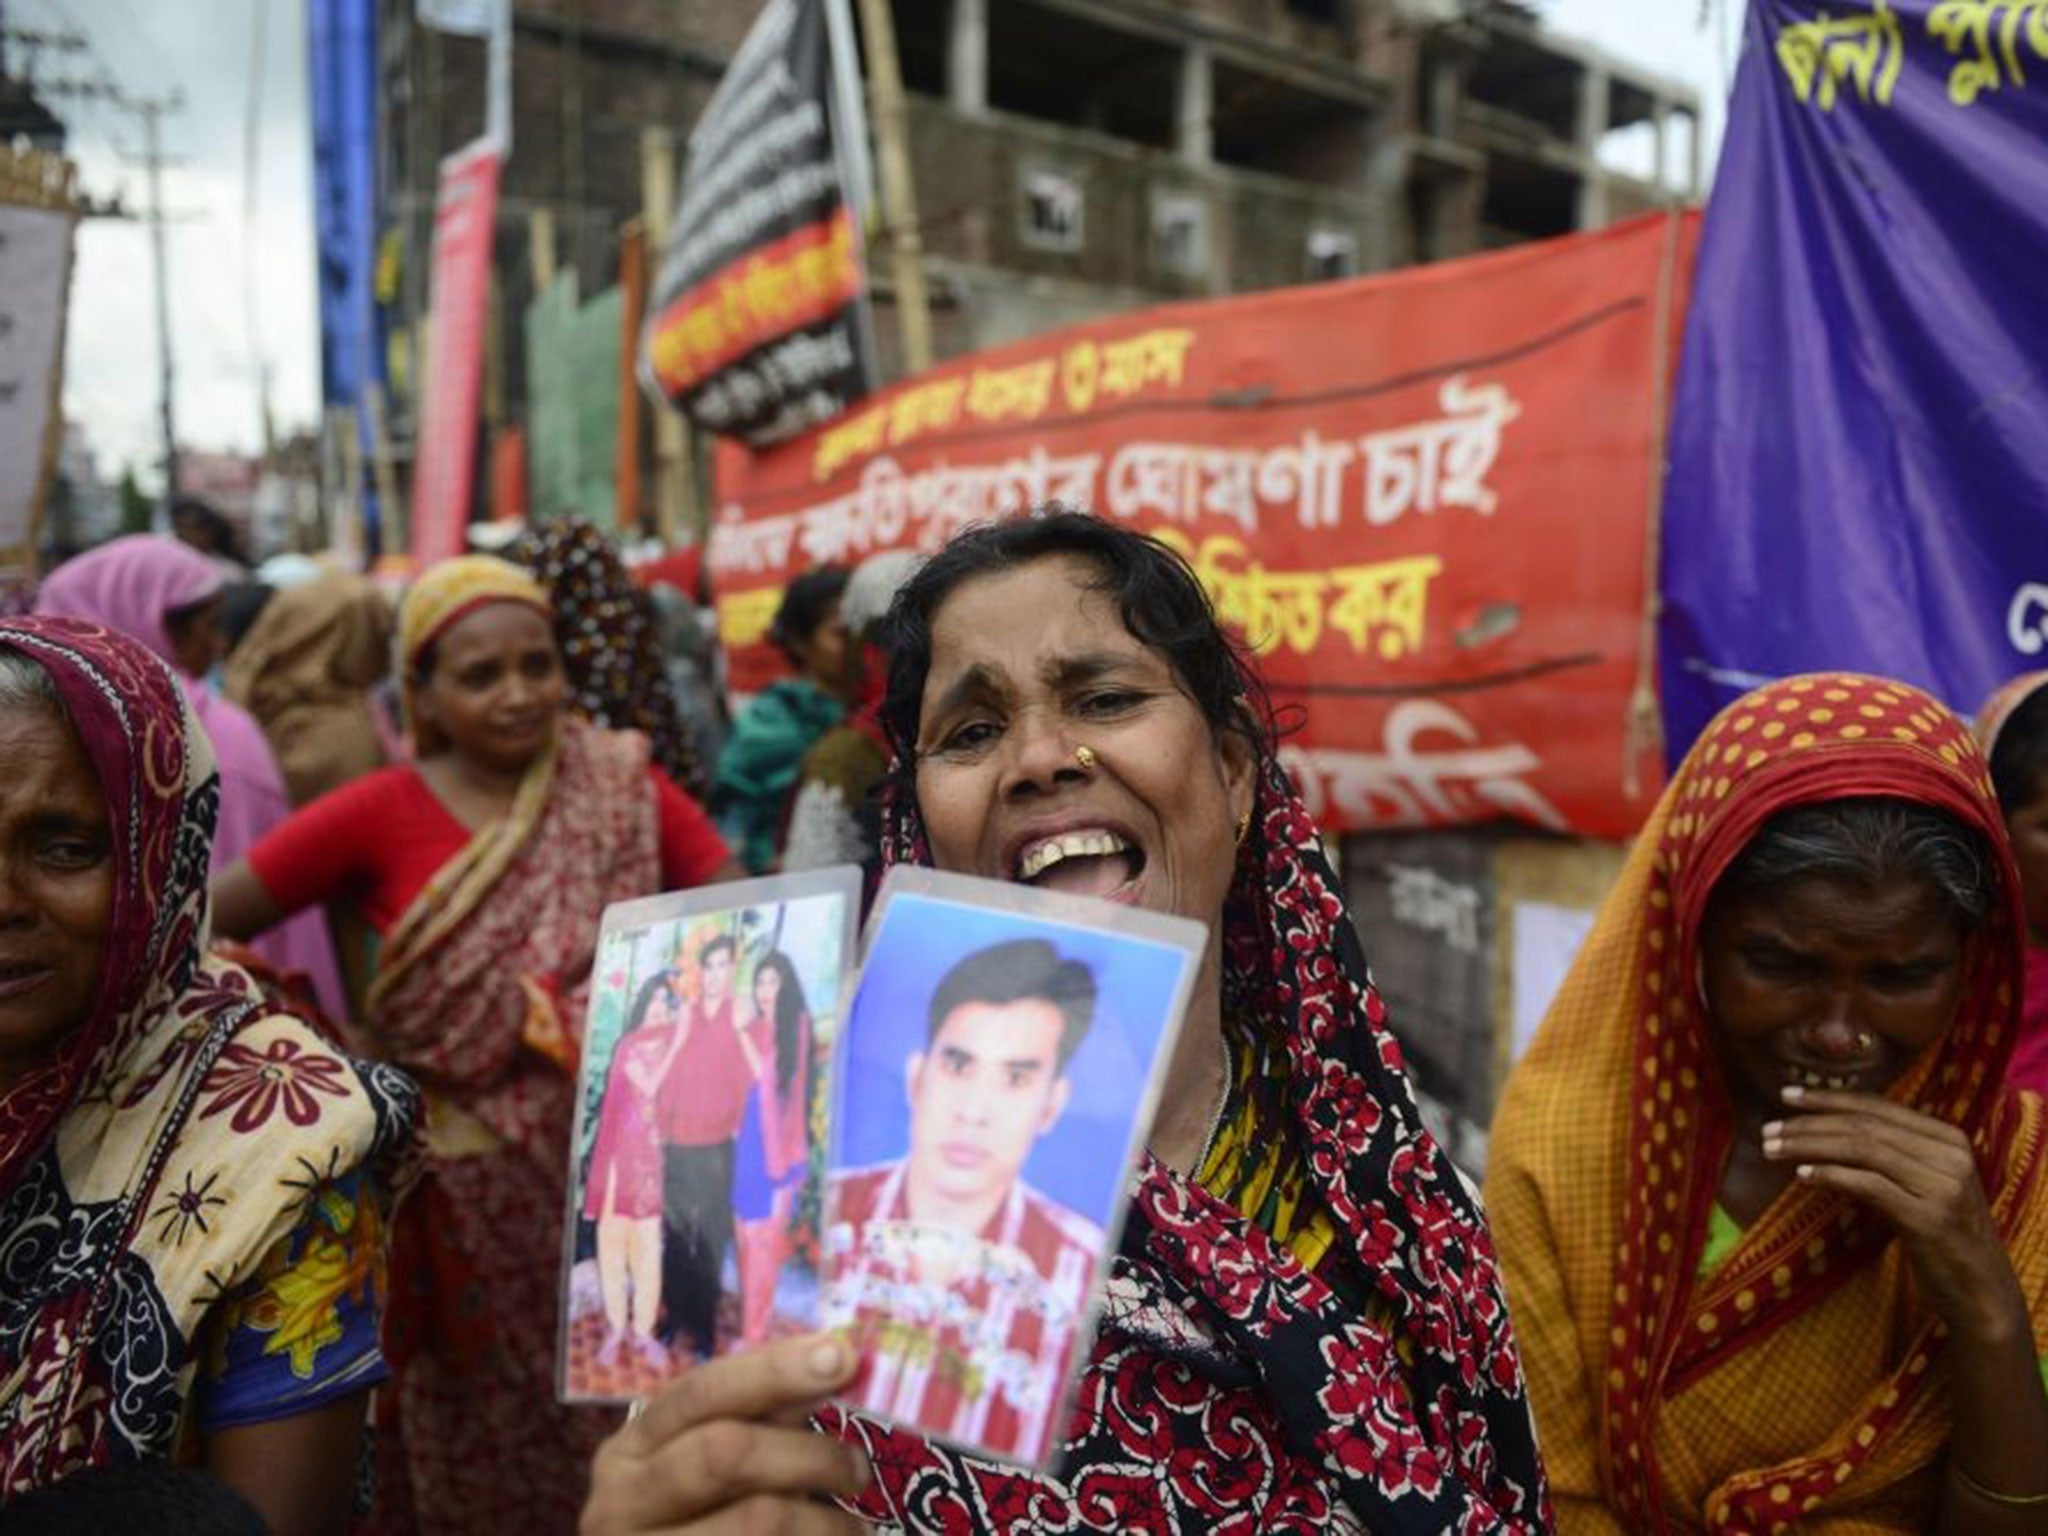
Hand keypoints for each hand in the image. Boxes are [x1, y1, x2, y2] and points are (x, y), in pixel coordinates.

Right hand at [579, 1332, 869, 1534]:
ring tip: (853, 1527)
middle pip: (725, 1454)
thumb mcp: (710, 1457)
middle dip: (808, 1454)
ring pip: (757, 1521)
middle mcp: (622, 1500)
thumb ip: (763, 1415)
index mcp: (633, 1445)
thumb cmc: (695, 1514)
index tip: (840, 1358)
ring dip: (825, 1521)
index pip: (702, 1391)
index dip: (773, 1370)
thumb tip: (836, 1362)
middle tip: (858, 1469)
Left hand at [1762, 1087, 2027, 1344]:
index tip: (1785, 1095)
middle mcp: (1951, 1156)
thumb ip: (1889, 1156)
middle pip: (1865, 1126)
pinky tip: (1801, 1175)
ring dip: (1810, 1146)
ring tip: (1772, 1149)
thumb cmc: (1941, 1237)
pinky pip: (1870, 1186)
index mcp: (1949, 1139)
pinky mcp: (1930, 1220)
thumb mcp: (1920, 1186)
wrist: (1982, 1293)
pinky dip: (1831, 1175)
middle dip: (1809, 1124)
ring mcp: (1944, 1187)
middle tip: (1767, 1128)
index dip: (1829, 1098)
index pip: (1879, 1106)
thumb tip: (1824, 1132)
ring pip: (1863, 1150)